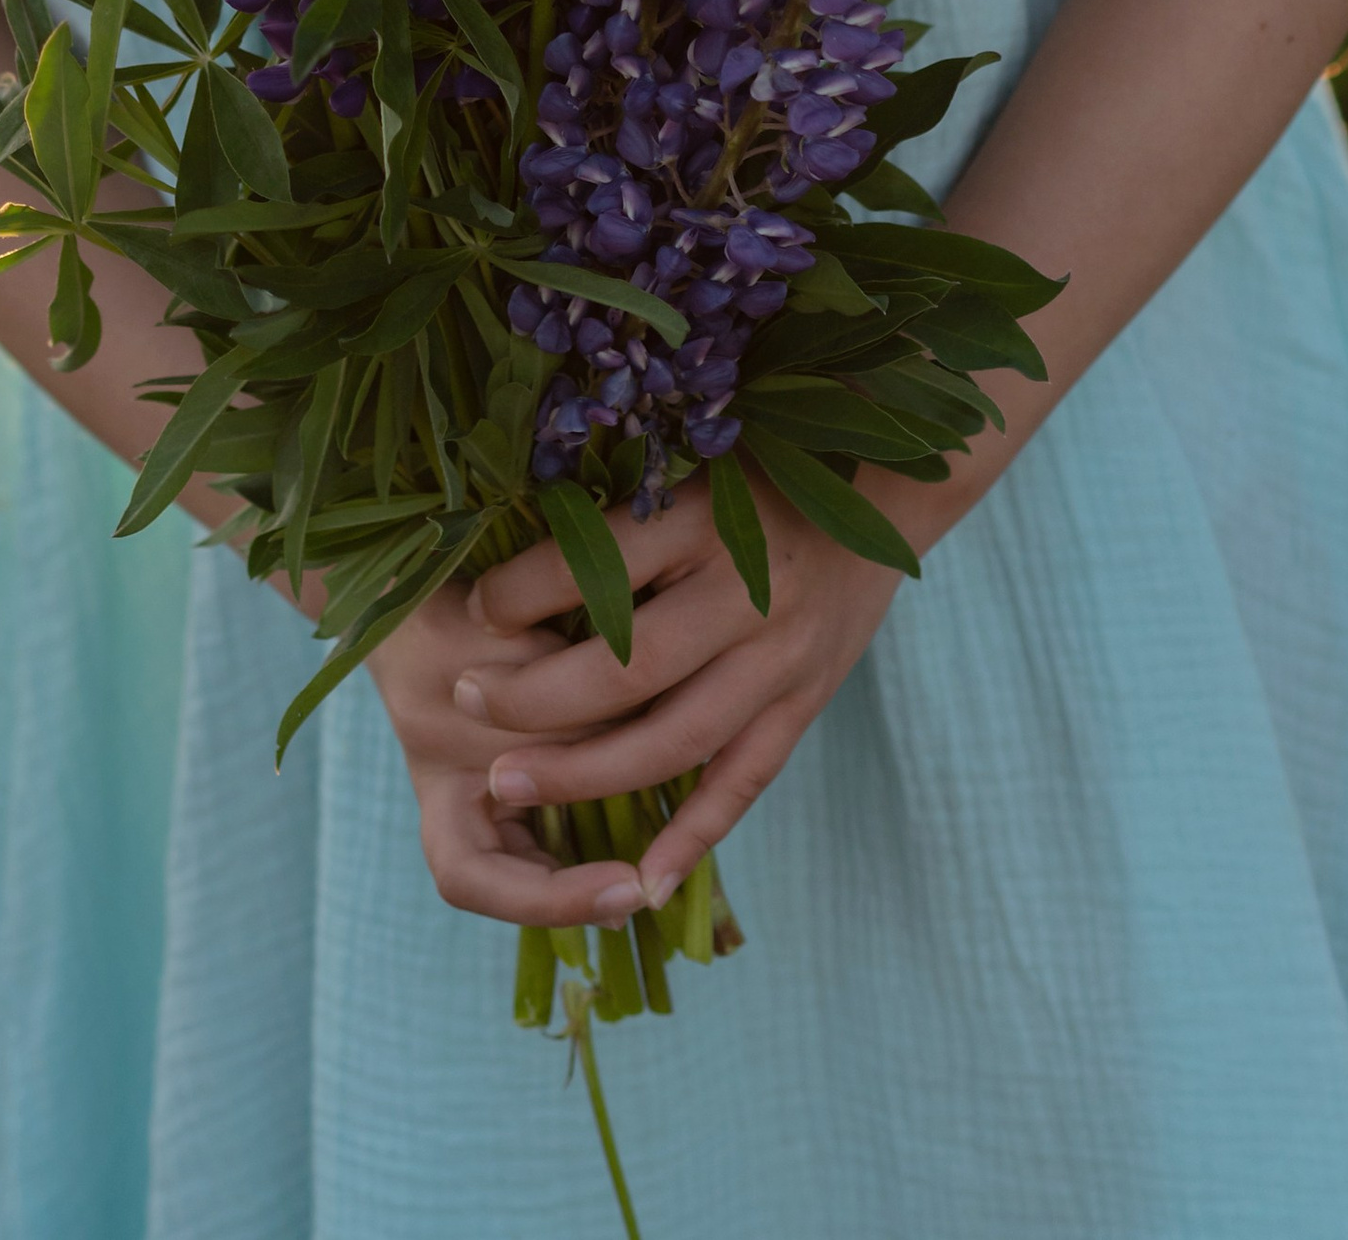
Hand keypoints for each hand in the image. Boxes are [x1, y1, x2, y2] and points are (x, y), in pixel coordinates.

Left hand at [368, 469, 910, 927]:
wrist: (882, 494)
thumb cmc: (757, 472)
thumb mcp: (689, 464)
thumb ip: (617, 516)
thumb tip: (505, 561)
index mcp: (710, 518)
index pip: (602, 564)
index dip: (527, 591)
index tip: (475, 606)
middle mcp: (748, 595)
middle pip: (630, 667)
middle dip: (537, 696)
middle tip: (465, 700)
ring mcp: (783, 660)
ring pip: (678, 740)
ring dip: (587, 774)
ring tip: (506, 784)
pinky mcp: (806, 704)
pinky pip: (745, 782)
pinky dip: (694, 835)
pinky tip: (641, 882)